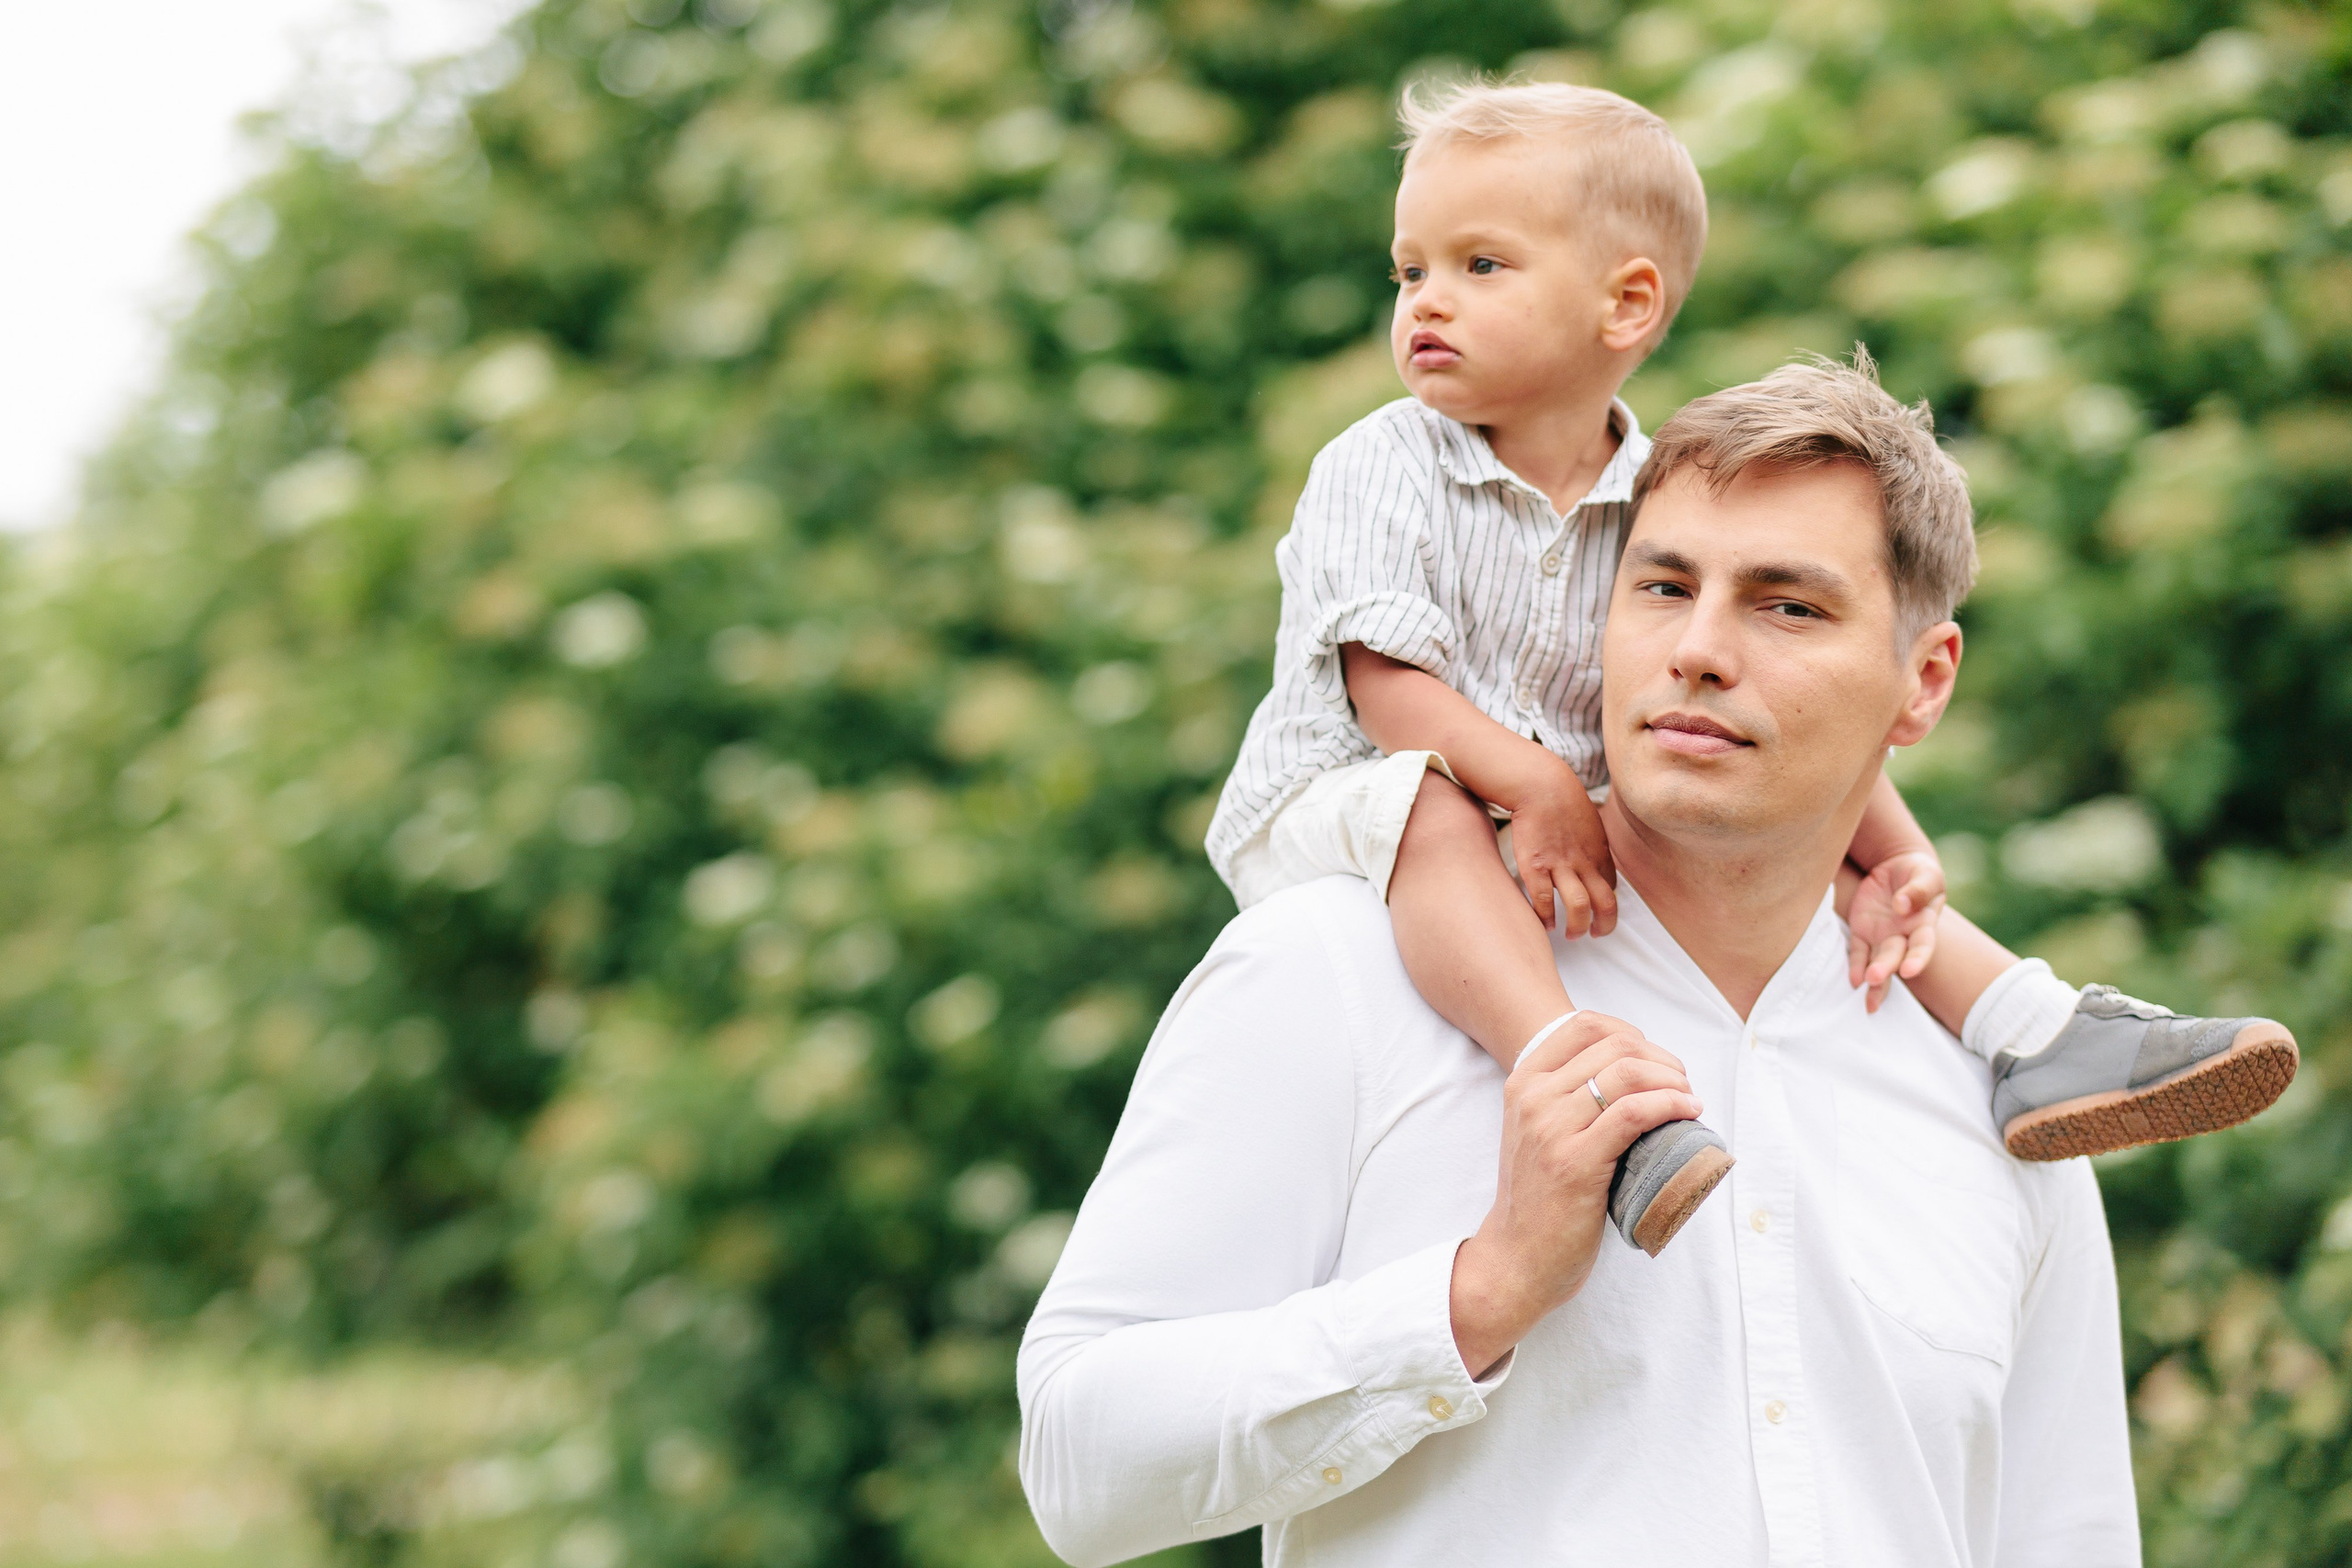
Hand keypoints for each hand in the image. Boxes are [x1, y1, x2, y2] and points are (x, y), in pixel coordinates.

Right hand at [1447, 1012, 1699, 1377]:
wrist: (1516, 1258)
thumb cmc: (1539, 1199)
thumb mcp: (1538, 1132)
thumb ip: (1567, 1098)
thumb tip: (1634, 1071)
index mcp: (1523, 1082)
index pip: (1586, 1024)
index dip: (1634, 1034)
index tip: (1656, 1062)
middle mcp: (1532, 1097)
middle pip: (1615, 1044)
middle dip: (1662, 1058)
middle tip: (1682, 1086)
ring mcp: (1551, 1128)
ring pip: (1627, 1072)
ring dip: (1672, 1080)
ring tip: (1689, 1100)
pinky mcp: (1575, 1162)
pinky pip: (1634, 1113)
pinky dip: (1670, 1105)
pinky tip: (1688, 1114)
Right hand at [1503, 765, 1617, 939]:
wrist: (1540, 784)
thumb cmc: (1561, 800)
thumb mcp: (1589, 822)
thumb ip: (1592, 845)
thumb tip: (1592, 860)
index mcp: (1599, 852)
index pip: (1611, 888)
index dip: (1608, 906)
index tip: (1598, 914)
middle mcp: (1585, 862)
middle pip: (1606, 903)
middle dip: (1604, 925)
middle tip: (1595, 935)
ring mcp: (1561, 865)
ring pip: (1579, 906)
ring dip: (1578, 927)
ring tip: (1570, 936)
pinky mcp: (1535, 866)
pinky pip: (1543, 900)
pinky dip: (1546, 916)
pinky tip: (1544, 923)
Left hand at [1844, 848, 1946, 1013]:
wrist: (1897, 866)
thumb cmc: (1918, 872)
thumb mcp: (1926, 875)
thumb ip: (1918, 889)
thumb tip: (1901, 905)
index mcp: (1924, 923)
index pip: (1922, 945)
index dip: (1917, 959)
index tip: (1908, 970)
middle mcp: (1903, 936)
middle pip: (1895, 956)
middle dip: (1886, 968)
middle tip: (1874, 978)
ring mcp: (1881, 936)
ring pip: (1877, 961)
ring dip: (1872, 977)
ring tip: (1865, 986)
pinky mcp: (1862, 932)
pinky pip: (1858, 953)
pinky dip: (1855, 967)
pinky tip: (1854, 981)